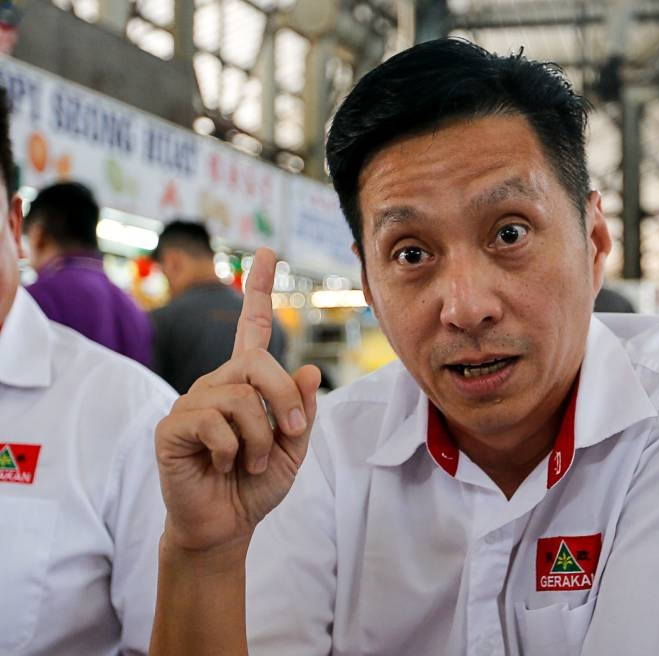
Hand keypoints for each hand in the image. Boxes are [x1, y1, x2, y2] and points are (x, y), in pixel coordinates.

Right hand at [154, 248, 320, 551]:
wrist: (227, 525)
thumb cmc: (257, 483)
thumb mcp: (293, 447)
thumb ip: (302, 410)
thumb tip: (308, 368)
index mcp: (246, 383)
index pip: (250, 327)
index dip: (258, 289)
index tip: (266, 252)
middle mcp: (216, 384)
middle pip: (257, 364)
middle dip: (285, 400)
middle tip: (292, 435)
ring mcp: (191, 402)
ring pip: (240, 398)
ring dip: (261, 438)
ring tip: (252, 463)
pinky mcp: (172, 427)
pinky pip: (213, 422)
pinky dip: (233, 451)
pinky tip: (224, 465)